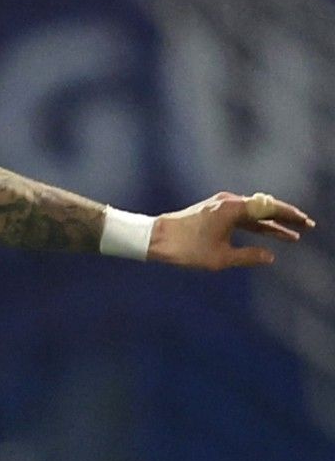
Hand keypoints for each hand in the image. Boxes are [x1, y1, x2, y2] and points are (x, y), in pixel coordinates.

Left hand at [149, 191, 315, 270]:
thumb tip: (270, 256)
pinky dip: (255, 225)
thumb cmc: (185, 249)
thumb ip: (248, 256)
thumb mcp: (220, 258)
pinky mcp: (213, 211)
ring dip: (271, 225)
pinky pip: (241, 217)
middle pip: (264, 208)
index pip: (270, 208)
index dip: (290, 216)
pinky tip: (268, 234)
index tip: (305, 223)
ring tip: (291, 236)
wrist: (154, 238)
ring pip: (253, 214)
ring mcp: (220, 206)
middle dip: (285, 219)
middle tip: (306, 227)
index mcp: (233, 208)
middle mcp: (228, 202)